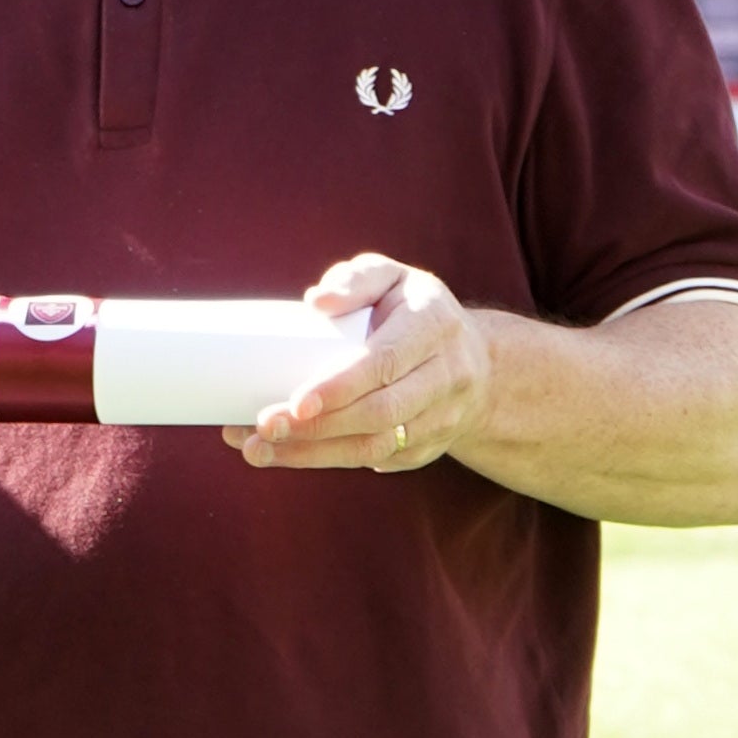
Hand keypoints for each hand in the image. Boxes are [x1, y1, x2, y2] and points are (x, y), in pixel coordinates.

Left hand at [230, 254, 490, 473]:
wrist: (480, 365)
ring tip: (258, 450)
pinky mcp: (427, 449)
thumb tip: (317, 301)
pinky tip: (285, 454)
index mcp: (434, 325)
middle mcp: (447, 376)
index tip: (296, 401)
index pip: (385, 363)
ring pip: (375, 447)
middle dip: (317, 427)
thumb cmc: (414, 310)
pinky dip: (327, 460)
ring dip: (313, 453)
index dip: (341, 386)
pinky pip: (376, 460)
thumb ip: (357, 278)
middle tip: (262, 428)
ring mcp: (442, 419)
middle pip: (379, 413)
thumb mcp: (393, 277)